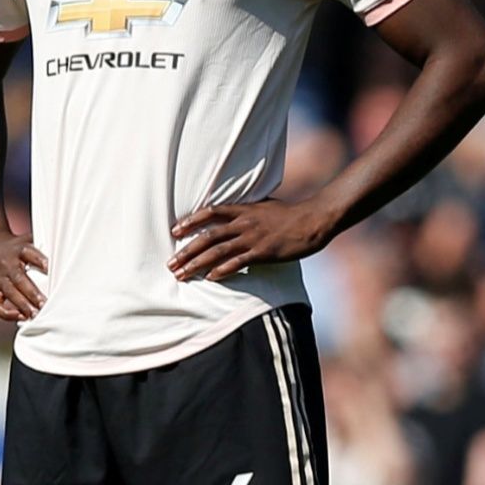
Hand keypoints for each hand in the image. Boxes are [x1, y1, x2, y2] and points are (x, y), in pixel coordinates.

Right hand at [0, 229, 47, 320]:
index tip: (50, 269)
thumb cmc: (14, 248)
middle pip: (19, 279)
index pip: (29, 253)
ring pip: (9, 293)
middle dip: (32, 293)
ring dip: (23, 305)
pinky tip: (20, 317)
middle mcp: (7, 264)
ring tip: (35, 314)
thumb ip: (44, 247)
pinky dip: (6, 313)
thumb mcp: (27, 241)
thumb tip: (67, 253)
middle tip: (45, 303)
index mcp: (19, 250)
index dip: (40, 261)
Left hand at [170, 197, 336, 281]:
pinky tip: (210, 278)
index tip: (174, 231)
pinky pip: (238, 262)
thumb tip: (237, 214)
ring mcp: (253, 238)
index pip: (210, 213)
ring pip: (217, 251)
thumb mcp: (266, 207)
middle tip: (171, 263)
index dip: (190, 221)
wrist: (313, 220)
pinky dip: (221, 270)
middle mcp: (244, 223)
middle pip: (208, 236)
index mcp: (244, 210)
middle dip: (186, 251)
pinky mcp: (263, 253)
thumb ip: (248, 211)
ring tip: (182, 274)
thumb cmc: (291, 214)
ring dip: (197, 264)